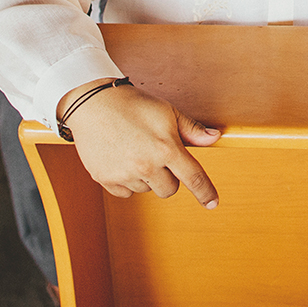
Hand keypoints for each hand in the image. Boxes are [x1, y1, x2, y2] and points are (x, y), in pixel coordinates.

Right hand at [60, 80, 220, 206]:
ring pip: (146, 190)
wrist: (93, 104)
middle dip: (168, 176)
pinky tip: (121, 159)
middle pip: (169, 189)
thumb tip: (214, 138)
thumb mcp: (167, 112)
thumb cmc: (133, 105)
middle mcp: (146, 165)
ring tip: (135, 151)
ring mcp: (125, 174)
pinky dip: (127, 181)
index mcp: (166, 148)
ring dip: (146, 178)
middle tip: (156, 155)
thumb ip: (191, 129)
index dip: (206, 192)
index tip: (212, 203)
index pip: (193, 178)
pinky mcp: (106, 179)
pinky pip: (125, 193)